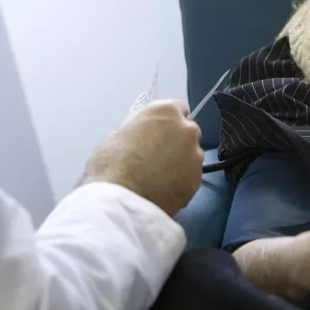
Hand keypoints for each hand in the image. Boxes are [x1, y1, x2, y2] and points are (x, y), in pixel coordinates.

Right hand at [83, 100, 203, 215]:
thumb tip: (141, 137)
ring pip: (191, 155)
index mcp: (165, 112)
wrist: (121, 202)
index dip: (167, 121)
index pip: (177, 108)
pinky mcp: (197, 181)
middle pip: (187, 131)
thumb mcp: (116, 137)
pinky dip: (181, 181)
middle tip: (158, 155)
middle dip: (176, 140)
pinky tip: (163, 189)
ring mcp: (195, 156)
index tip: (159, 132)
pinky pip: (190, 176)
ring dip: (180, 161)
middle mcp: (186, 130)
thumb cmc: (111, 165)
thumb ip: (137, 131)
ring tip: (160, 177)